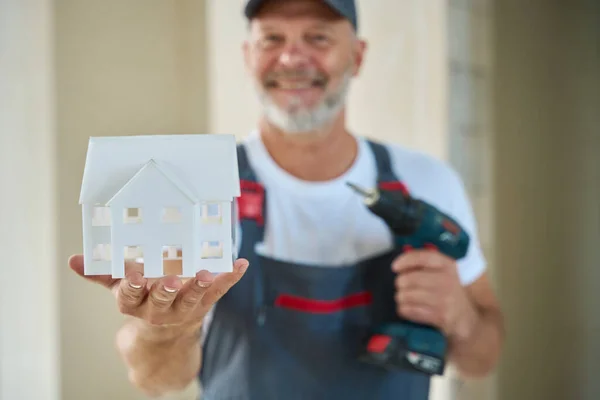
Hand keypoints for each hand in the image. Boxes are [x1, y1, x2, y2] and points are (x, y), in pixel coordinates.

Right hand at [68, 254, 248, 335]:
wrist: (166, 335)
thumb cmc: (143, 300)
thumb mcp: (121, 290)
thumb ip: (101, 274)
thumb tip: (74, 260)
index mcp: (136, 303)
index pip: (130, 295)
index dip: (131, 285)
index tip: (134, 272)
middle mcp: (159, 309)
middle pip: (161, 300)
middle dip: (165, 290)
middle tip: (170, 280)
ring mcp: (184, 308)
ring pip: (192, 298)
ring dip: (199, 284)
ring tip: (205, 272)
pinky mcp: (204, 304)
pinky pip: (218, 291)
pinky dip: (230, 277)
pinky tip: (240, 264)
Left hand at [391, 249, 477, 340]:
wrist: (466, 319)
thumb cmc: (449, 294)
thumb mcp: (443, 274)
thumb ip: (425, 266)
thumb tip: (400, 265)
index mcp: (448, 266)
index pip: (423, 257)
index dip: (405, 260)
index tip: (395, 267)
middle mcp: (447, 280)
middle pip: (409, 279)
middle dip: (401, 284)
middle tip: (404, 288)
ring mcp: (444, 299)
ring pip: (406, 295)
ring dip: (402, 299)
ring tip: (408, 300)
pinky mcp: (439, 315)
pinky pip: (409, 310)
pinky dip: (405, 310)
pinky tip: (411, 310)